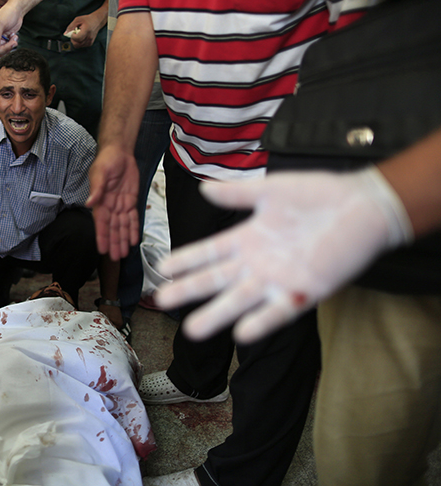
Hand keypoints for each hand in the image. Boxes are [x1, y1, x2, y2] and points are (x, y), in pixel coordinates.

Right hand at [0, 9, 19, 66]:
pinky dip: (11, 45)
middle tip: (12, 42)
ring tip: (14, 37)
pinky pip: (5, 51)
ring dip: (8, 47)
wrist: (16, 11)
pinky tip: (14, 37)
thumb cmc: (7, 13)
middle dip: (3, 48)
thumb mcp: (0, 23)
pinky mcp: (3, 42)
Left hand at [64, 13, 101, 48]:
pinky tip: (81, 37)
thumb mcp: (78, 19)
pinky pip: (81, 46)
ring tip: (78, 35)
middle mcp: (89, 37)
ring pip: (78, 46)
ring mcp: (90, 41)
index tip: (73, 32)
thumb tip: (65, 34)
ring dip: (75, 41)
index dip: (73, 36)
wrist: (97, 21)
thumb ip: (71, 26)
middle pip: (77, 44)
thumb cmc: (87, 19)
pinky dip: (79, 42)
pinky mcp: (90, 43)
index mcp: (86, 30)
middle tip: (74, 34)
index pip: (78, 38)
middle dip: (73, 40)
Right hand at [86, 144, 139, 260]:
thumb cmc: (106, 161)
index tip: (102, 249)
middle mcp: (109, 206)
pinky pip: (132, 217)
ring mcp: (120, 205)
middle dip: (114, 243)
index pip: (101, 223)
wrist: (120, 152)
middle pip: (112, 228)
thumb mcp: (100, 173)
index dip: (102, 236)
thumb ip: (96, 189)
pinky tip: (134, 239)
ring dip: (123, 239)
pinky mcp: (130, 201)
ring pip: (122, 226)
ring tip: (124, 254)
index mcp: (100, 201)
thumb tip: (90, 203)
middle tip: (116, 258)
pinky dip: (133, 228)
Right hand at [155, 167, 412, 343]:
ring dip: (218, 315)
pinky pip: (279, 311)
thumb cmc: (318, 195)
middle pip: (217, 280)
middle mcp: (257, 263)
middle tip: (163, 301)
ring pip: (241, 301)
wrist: (362, 206)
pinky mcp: (304, 290)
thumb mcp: (272, 190)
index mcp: (247, 239)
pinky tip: (243, 333)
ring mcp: (278, 279)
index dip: (186, 261)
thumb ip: (238, 194)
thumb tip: (203, 190)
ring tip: (194, 330)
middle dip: (190, 290)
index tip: (161, 269)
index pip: (209, 253)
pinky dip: (262, 322)